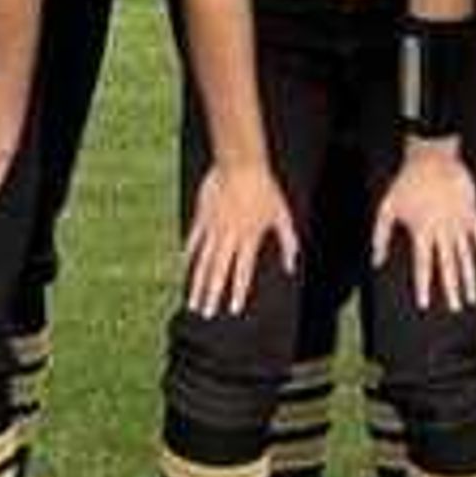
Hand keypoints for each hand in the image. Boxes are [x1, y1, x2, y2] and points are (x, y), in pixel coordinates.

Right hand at [183, 156, 298, 311]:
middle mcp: (229, 237)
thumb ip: (288, 242)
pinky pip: (193, 240)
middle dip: (211, 295)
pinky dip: (188, 254)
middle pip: (218, 272)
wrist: (240, 163)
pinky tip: (183, 267)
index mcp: (249, 238)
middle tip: (205, 313)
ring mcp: (212, 228)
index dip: (238, 292)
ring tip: (192, 300)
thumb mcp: (282, 215)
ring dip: (197, 283)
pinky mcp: (202, 217)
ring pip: (202, 261)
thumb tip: (292, 265)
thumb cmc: (265, 188)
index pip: (242, 272)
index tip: (233, 310)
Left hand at [377, 142, 475, 309]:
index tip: (424, 305)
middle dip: (452, 290)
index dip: (423, 286)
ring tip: (473, 299)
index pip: (423, 265)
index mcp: (423, 231)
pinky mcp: (472, 214)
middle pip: (449, 266)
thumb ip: (380, 237)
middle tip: (456, 309)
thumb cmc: (406, 181)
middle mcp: (444, 230)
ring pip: (467, 257)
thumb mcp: (387, 207)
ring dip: (471, 279)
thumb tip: (375, 262)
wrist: (435, 156)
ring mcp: (461, 223)